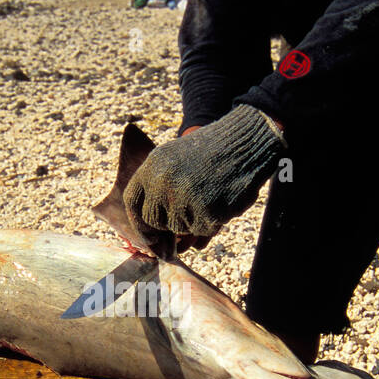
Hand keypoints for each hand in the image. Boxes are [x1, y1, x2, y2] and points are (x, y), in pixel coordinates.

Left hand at [122, 105, 285, 243]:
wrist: (245, 142)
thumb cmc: (212, 152)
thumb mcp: (175, 159)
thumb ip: (158, 189)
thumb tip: (153, 237)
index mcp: (152, 166)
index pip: (133, 203)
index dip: (139, 222)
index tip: (149, 235)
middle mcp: (162, 183)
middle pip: (153, 221)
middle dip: (167, 227)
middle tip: (183, 222)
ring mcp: (183, 198)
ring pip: (179, 228)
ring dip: (193, 221)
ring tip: (209, 197)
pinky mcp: (204, 211)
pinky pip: (202, 229)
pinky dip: (211, 222)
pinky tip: (220, 202)